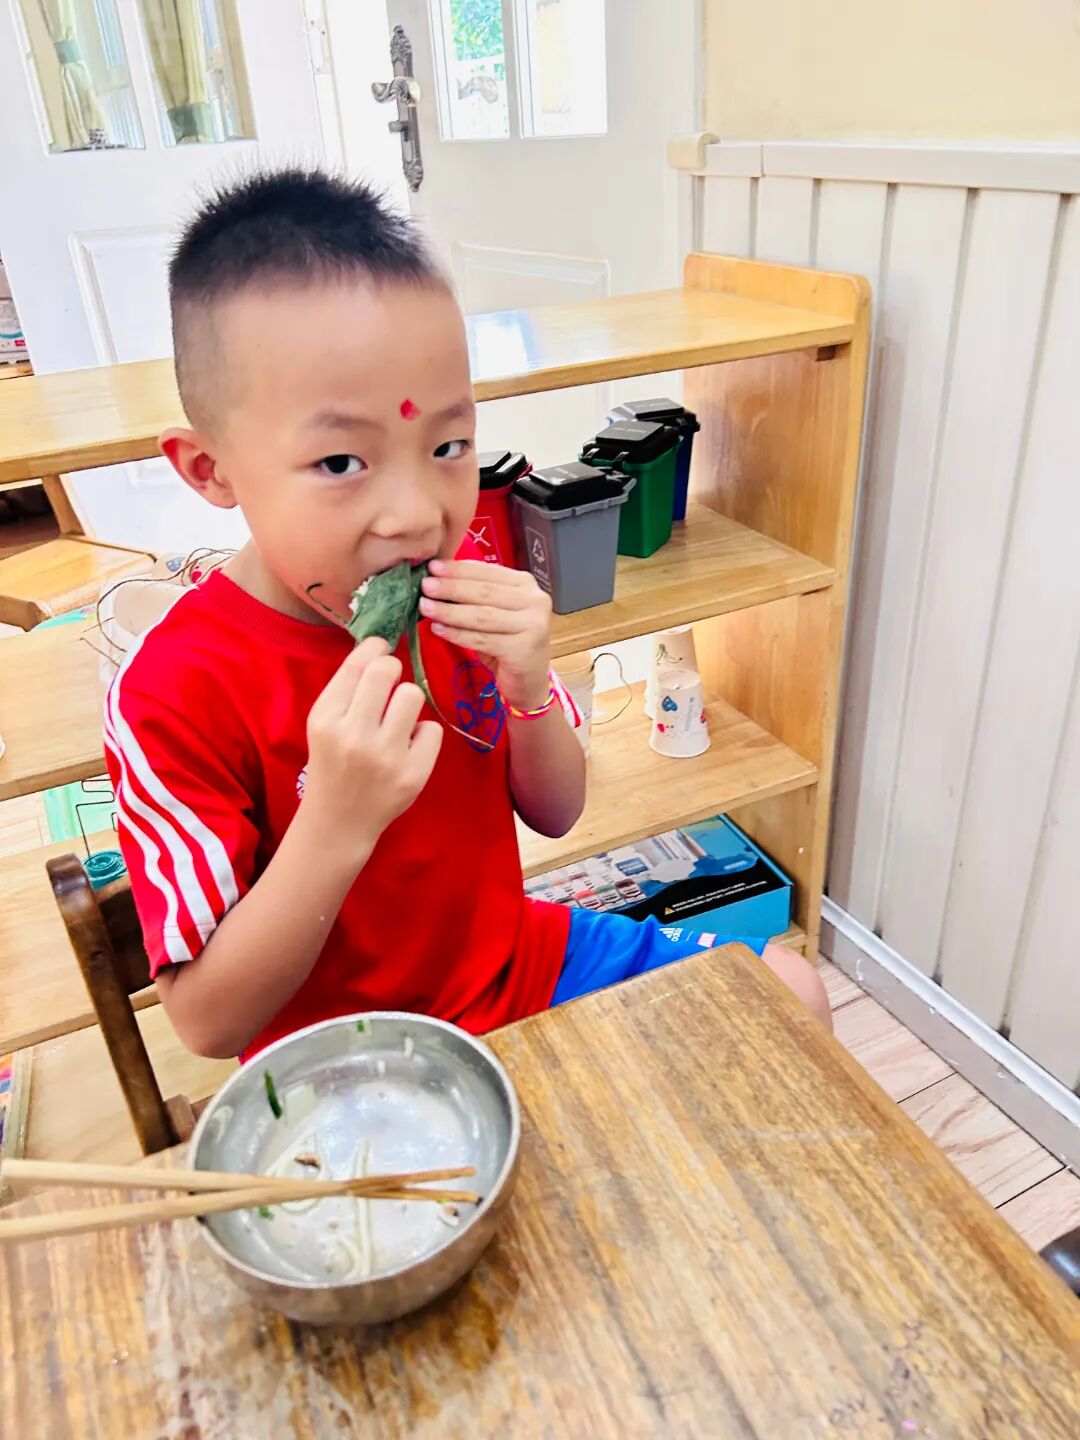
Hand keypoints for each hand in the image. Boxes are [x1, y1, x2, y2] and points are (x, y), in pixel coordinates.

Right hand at [303, 637, 442, 861]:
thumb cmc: (333, 762)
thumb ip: (347, 687)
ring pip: (413, 694)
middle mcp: (353, 736)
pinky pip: (432, 728)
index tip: (381, 648)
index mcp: (325, 719)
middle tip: (389, 683)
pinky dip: (422, 734)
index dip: (375, 648)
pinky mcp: (412, 774)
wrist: (339, 821)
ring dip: (407, 701)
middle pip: (387, 671)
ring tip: (397, 719)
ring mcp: (385, 757)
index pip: (358, 665)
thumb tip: (379, 643)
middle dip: (391, 670)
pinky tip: (407, 747)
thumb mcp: (324, 724)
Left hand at [420, 560, 551, 709]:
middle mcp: (535, 601)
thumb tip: (437, 577)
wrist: (528, 681)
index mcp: (526, 584)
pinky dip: (457, 634)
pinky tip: (438, 629)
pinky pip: (482, 639)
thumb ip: (474, 594)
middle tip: (425, 586)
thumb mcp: (494, 611)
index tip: (433, 567)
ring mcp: (533, 625)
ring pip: (482, 615)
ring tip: (426, 607)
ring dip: (450, 611)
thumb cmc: (506, 642)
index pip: (488, 571)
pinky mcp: (524, 649)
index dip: (458, 569)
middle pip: (484, 592)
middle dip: (451, 588)